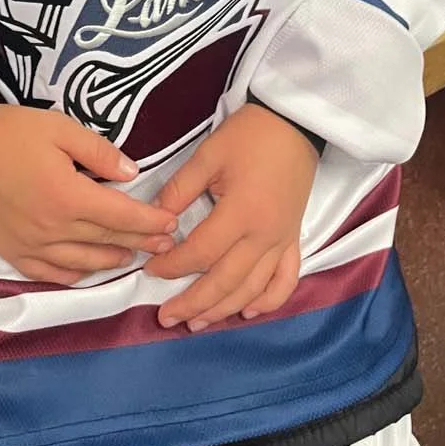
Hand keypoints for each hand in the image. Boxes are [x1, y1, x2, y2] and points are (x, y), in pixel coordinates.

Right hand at [0, 106, 177, 283]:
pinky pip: (49, 274)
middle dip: (140, 242)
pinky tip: (85, 270)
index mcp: (69, 196)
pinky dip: (73, 275)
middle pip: (106, 242)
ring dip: (111, 261)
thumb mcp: (60, 128)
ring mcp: (32, 246)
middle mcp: (54, 229)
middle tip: (163, 244)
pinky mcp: (11, 252)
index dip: (150, 222)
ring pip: (82, 263)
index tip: (170, 223)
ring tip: (130, 255)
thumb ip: (99, 152)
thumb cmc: (10, 132)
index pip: (122, 216)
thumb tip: (132, 174)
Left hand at [143, 103, 317, 331]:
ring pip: (253, 289)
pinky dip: (268, 302)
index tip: (150, 269)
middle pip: (225, 282)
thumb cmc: (249, 135)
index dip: (172, 266)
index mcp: (241, 213)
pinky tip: (247, 311)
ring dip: (223, 310)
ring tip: (195, 323)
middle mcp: (264, 235)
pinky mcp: (294, 239)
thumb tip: (156, 221)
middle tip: (165, 317)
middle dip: (193, 303)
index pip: (200, 252)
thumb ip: (180, 189)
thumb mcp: (208, 154)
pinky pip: (285, 281)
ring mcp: (282, 241)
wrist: (293, 122)